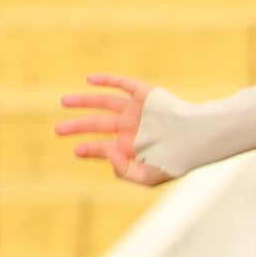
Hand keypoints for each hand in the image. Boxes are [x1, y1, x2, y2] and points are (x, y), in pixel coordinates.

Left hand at [55, 72, 171, 185]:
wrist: (197, 139)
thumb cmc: (177, 160)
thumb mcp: (148, 177)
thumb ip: (124, 171)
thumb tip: (105, 152)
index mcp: (133, 147)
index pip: (104, 146)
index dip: (89, 148)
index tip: (77, 150)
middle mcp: (132, 127)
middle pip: (99, 124)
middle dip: (77, 127)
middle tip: (58, 131)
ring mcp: (137, 110)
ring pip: (104, 103)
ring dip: (84, 101)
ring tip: (63, 102)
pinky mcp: (145, 94)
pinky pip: (122, 84)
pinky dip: (107, 80)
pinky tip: (89, 80)